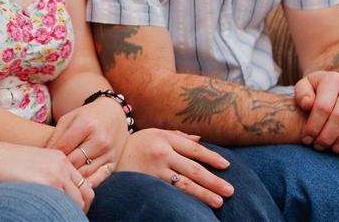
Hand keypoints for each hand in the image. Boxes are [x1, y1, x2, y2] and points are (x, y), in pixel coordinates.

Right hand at [0, 142, 94, 211]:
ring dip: (71, 212)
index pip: (82, 182)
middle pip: (86, 193)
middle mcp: (62, 165)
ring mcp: (56, 175)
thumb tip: (56, 193)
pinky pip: (63, 206)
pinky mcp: (47, 185)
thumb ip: (49, 173)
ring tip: (60, 217)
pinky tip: (49, 215)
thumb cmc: (5, 162)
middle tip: (70, 217)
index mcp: (59, 158)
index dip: (80, 198)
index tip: (72, 208)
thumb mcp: (34, 161)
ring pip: (77, 202)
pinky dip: (59, 214)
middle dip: (82, 208)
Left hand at [46, 96, 129, 187]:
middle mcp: (99, 140)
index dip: (51, 156)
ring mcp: (108, 153)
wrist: (114, 114)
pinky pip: (99, 178)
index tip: (43, 161)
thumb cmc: (87, 116)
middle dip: (60, 168)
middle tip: (50, 172)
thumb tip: (43, 155)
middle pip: (73, 162)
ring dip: (71, 178)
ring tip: (60, 179)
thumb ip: (56, 136)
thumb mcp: (69, 118)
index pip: (63, 147)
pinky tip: (77, 184)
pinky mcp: (113, 162)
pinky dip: (86, 184)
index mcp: (86, 125)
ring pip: (85, 173)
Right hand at [114, 128, 233, 208]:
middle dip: (213, 180)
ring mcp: (154, 169)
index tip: (226, 165)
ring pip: (184, 184)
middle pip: (193, 168)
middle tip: (230, 190)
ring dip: (203, 193)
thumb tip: (200, 140)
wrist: (108, 155)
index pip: (193, 149)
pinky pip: (171, 192)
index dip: (211, 157)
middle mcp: (161, 152)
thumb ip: (177, 137)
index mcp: (164, 137)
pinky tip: (196, 205)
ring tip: (218, 201)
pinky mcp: (148, 182)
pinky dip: (185, 199)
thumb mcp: (154, 134)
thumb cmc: (135, 144)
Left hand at [295, 70, 338, 151]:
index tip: (306, 139)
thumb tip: (307, 104)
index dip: (313, 126)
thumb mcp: (307, 86)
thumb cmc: (320, 90)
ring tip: (335, 149)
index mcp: (332, 80)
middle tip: (319, 147)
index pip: (322, 107)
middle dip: (327, 136)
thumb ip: (302, 93)